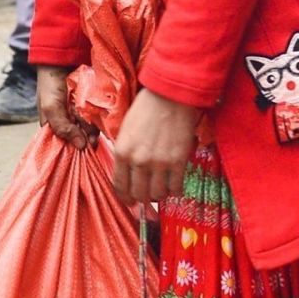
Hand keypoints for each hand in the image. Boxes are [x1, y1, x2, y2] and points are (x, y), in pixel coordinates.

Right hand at [37, 66, 97, 150]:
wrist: (61, 62)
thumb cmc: (50, 85)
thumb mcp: (51, 108)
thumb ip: (63, 128)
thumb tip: (82, 146)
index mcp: (53, 127)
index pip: (65, 146)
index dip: (74, 148)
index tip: (82, 146)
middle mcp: (67, 124)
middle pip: (80, 138)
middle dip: (84, 135)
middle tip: (85, 128)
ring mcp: (79, 117)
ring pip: (89, 130)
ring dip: (91, 126)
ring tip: (87, 115)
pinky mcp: (89, 109)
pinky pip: (96, 119)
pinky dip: (97, 119)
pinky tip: (96, 113)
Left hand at [111, 89, 199, 203]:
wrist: (169, 97)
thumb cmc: (145, 109)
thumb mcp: (125, 129)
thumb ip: (125, 151)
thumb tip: (126, 170)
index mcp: (122, 151)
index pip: (120, 186)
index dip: (124, 197)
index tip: (129, 200)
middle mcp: (139, 160)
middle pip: (139, 194)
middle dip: (141, 198)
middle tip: (146, 196)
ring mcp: (159, 163)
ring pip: (158, 194)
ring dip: (159, 194)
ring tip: (160, 188)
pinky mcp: (178, 162)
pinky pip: (176, 188)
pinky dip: (174, 190)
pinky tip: (173, 184)